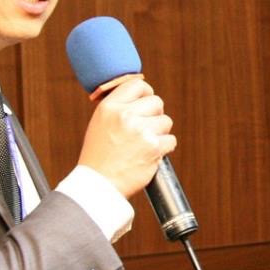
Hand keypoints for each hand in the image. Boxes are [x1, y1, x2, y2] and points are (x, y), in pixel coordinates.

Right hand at [78, 75, 175, 197]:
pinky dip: (164, 149)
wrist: (99, 185)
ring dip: (160, 133)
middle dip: (155, 115)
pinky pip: (171, 140)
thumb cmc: (98, 157)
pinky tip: (150, 155)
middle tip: (146, 129)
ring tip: (144, 145)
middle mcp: (125, 115)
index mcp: (109, 107)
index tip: (146, 103)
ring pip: (166, 121)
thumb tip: (142, 95)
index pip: (137, 84)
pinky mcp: (154, 147)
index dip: (146, 93)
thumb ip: (118, 108)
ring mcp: (141, 131)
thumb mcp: (99, 123)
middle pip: (156, 102)